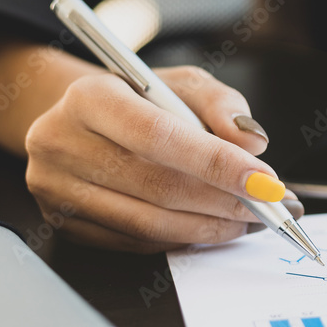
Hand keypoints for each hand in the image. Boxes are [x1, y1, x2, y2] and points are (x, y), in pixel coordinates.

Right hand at [24, 65, 302, 252]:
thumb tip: (253, 142)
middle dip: (224, 201)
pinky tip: (215, 226)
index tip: (265, 180)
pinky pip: (135, 243)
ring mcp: (56, 188)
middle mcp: (61, 142)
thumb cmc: (139, 98)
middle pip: (156, 186)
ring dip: (210, 227)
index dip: (217, 162)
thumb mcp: (182, 83)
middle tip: (270, 205)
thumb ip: (222, 105)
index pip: (159, 136)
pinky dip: (183, 239)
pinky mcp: (64, 223)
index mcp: (90, 97)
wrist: (84, 118)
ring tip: (250, 219)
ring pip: (147, 224)